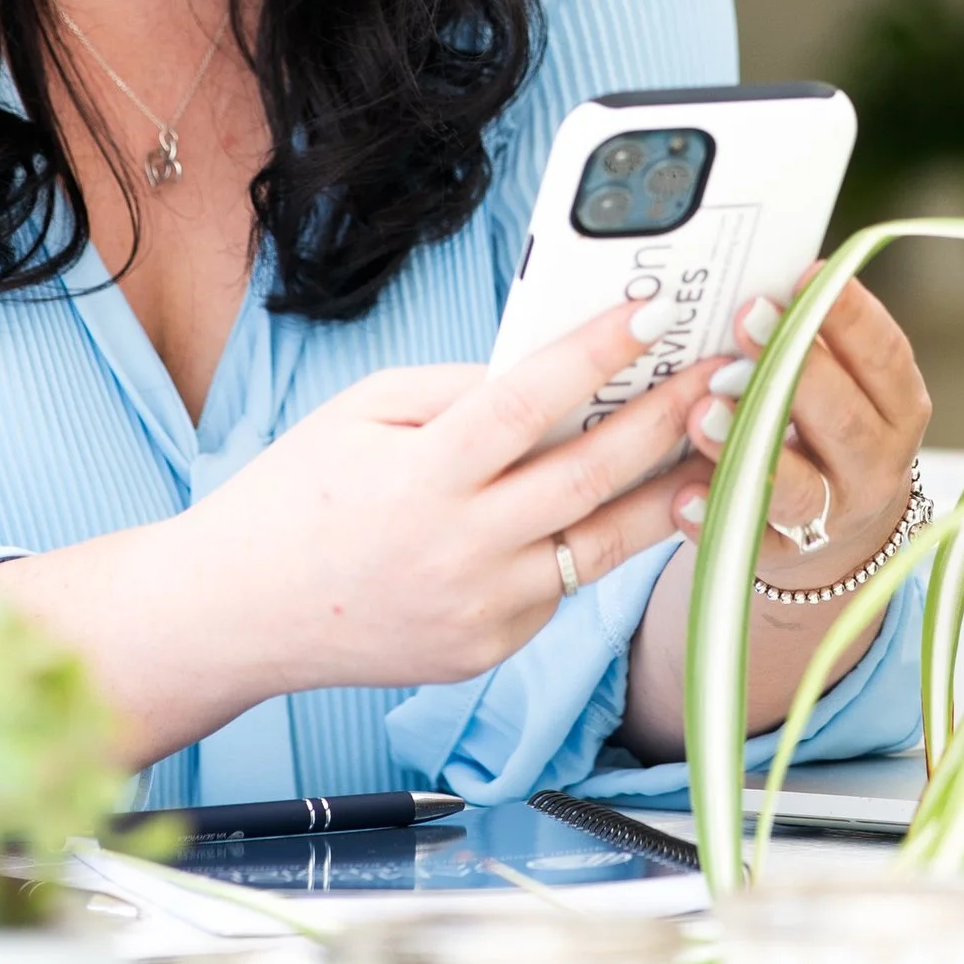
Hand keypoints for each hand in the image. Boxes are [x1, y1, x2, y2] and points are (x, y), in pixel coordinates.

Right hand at [185, 301, 726, 690]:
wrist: (242, 610)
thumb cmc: (296, 495)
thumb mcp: (359, 412)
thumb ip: (454, 389)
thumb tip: (547, 374)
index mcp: (421, 478)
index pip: (526, 404)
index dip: (594, 355)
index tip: (649, 313)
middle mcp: (460, 551)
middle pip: (590, 477)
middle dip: (666, 418)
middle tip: (721, 374)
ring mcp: (482, 611)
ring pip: (603, 545)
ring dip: (669, 491)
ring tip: (717, 443)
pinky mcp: (491, 650)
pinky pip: (560, 587)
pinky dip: (589, 542)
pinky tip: (621, 504)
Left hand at [673, 272, 931, 581]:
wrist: (838, 528)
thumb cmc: (823, 423)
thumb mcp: (842, 380)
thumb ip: (809, 337)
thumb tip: (755, 274)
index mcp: (896, 406)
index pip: (884, 356)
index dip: (848, 315)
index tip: (805, 274)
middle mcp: (874, 463)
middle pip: (843, 420)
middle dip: (794, 369)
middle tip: (746, 319)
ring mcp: (833, 518)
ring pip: (799, 488)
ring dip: (748, 446)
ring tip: (704, 411)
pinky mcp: (784, 557)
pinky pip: (749, 541)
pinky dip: (714, 518)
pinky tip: (681, 495)